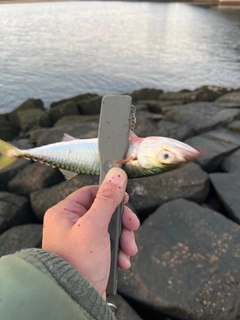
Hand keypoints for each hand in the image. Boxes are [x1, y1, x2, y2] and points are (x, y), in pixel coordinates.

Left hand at [42, 168, 138, 298]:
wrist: (75, 299)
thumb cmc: (78, 262)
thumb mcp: (95, 226)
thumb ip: (107, 199)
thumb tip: (116, 174)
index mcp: (65, 212)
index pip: (91, 192)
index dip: (110, 194)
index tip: (126, 200)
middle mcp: (71, 223)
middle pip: (104, 211)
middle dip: (121, 222)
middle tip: (132, 228)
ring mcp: (81, 239)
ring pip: (109, 228)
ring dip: (123, 238)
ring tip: (129, 251)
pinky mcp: (90, 253)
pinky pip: (109, 243)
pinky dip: (118, 250)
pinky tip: (122, 261)